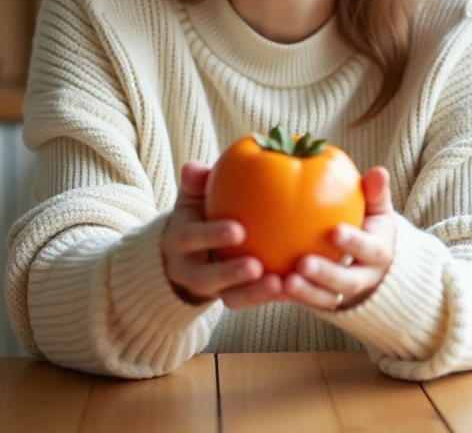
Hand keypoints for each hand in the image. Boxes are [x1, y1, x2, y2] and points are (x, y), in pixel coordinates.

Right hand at [162, 161, 284, 309]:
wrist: (187, 252)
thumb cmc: (198, 215)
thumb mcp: (192, 198)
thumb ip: (195, 183)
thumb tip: (192, 167)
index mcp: (178, 241)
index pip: (190, 238)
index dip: (212, 235)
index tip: (239, 230)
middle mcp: (188, 270)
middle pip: (204, 278)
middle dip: (230, 274)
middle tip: (257, 267)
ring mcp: (209, 290)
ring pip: (228, 298)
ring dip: (253, 294)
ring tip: (279, 285)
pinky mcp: (230, 299)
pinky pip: (248, 303)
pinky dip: (269, 299)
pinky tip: (292, 290)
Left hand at [284, 166, 396, 311]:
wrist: (371, 263)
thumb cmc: (369, 226)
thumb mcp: (377, 210)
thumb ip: (376, 193)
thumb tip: (379, 171)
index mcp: (379, 253)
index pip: (370, 249)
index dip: (354, 243)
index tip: (334, 231)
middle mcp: (365, 277)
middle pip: (349, 282)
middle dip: (326, 274)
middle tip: (302, 263)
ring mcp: (344, 293)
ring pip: (328, 298)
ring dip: (307, 292)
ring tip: (285, 282)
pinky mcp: (324, 301)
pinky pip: (309, 303)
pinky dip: (292, 298)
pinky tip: (273, 287)